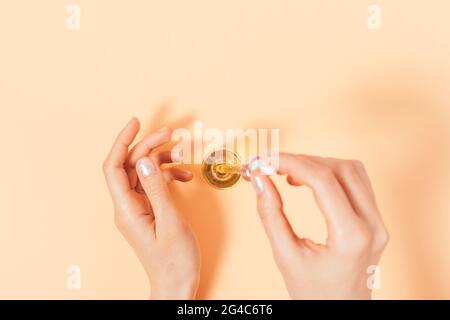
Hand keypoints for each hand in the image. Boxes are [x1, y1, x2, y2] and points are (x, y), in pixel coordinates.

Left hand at [103, 118, 199, 298]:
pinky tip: (185, 176)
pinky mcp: (149, 211)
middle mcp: (128, 207)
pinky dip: (168, 175)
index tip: (136, 122)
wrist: (177, 286)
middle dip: (149, 146)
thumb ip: (157, 189)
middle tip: (171, 134)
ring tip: (183, 155)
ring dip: (162, 160)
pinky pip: (154, 185)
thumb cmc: (175, 261)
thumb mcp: (170, 222)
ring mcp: (138, 209)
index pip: (114, 167)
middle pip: (130, 165)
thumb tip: (144, 160)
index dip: (122, 141)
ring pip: (143, 173)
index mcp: (127, 210)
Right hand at [249, 153, 388, 298]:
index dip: (290, 163)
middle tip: (271, 164)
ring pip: (352, 170)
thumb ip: (270, 214)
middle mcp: (372, 225)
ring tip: (289, 173)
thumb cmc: (315, 294)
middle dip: (301, 160)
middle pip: (339, 169)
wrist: (341, 313)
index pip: (322, 180)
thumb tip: (259, 180)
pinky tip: (310, 180)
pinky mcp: (376, 220)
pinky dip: (332, 173)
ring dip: (318, 163)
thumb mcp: (285, 256)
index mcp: (351, 237)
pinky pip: (358, 182)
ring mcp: (379, 222)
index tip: (265, 161)